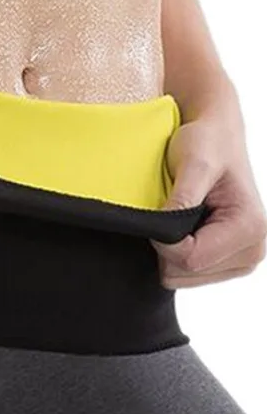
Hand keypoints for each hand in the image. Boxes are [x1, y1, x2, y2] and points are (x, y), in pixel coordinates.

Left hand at [152, 100, 266, 288]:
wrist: (215, 136)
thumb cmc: (207, 143)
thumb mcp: (194, 163)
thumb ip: (182, 199)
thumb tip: (164, 232)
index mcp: (250, 229)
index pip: (191, 259)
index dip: (162, 241)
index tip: (159, 212)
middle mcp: (254, 249)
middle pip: (185, 273)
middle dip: (167, 245)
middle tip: (172, 210)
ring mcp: (241, 258)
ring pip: (183, 277)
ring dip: (171, 248)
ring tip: (181, 215)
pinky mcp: (227, 260)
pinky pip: (186, 272)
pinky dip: (176, 251)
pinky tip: (184, 225)